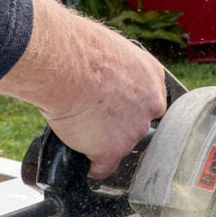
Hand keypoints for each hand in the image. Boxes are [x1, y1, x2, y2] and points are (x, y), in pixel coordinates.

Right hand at [0, 0, 166, 178]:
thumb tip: (102, 79)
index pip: (149, 101)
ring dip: (104, 143)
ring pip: (122, 146)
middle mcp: (150, 105)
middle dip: (119, 125)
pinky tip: (84, 161)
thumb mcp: (107, 50)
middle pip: (139, 125)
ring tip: (81, 130)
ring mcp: (133, 130)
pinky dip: (92, 166)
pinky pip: (103, 168)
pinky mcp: (113, 150)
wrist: (64, 64)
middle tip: (95, 117)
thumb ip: (114, 71)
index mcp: (151, 76)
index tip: (115, 107)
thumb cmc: (76, 49)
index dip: (129, 106)